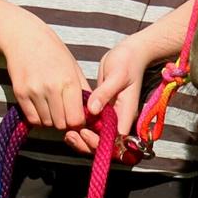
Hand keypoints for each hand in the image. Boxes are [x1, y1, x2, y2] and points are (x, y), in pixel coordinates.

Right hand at [0, 15, 89, 132]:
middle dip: (65, 122)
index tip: (78, 117)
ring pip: (47, 124)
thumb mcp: (74, 67)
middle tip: (65, 112)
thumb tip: (91, 113)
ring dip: (52, 120)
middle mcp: (51, 88)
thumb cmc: (54, 51)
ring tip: (53, 106)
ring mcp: (34, 92)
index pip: (76, 119)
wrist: (25, 37)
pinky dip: (39, 118)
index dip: (79, 122)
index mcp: (69, 81)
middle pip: (61, 124)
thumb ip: (83, 91)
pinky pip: (32, 119)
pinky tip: (42, 106)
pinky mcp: (20, 94)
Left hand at [66, 34, 153, 154]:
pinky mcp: (101, 108)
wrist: (130, 52)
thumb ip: (105, 92)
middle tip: (70, 135)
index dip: (100, 143)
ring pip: (96, 137)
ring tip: (67, 133)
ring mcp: (109, 114)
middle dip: (87, 144)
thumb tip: (92, 109)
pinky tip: (68, 122)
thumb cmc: (128, 61)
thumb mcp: (117, 74)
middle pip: (105, 144)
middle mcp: (118, 118)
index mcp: (126, 113)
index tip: (85, 132)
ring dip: (81, 139)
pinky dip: (80, 128)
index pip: (116, 140)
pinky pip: (91, 125)